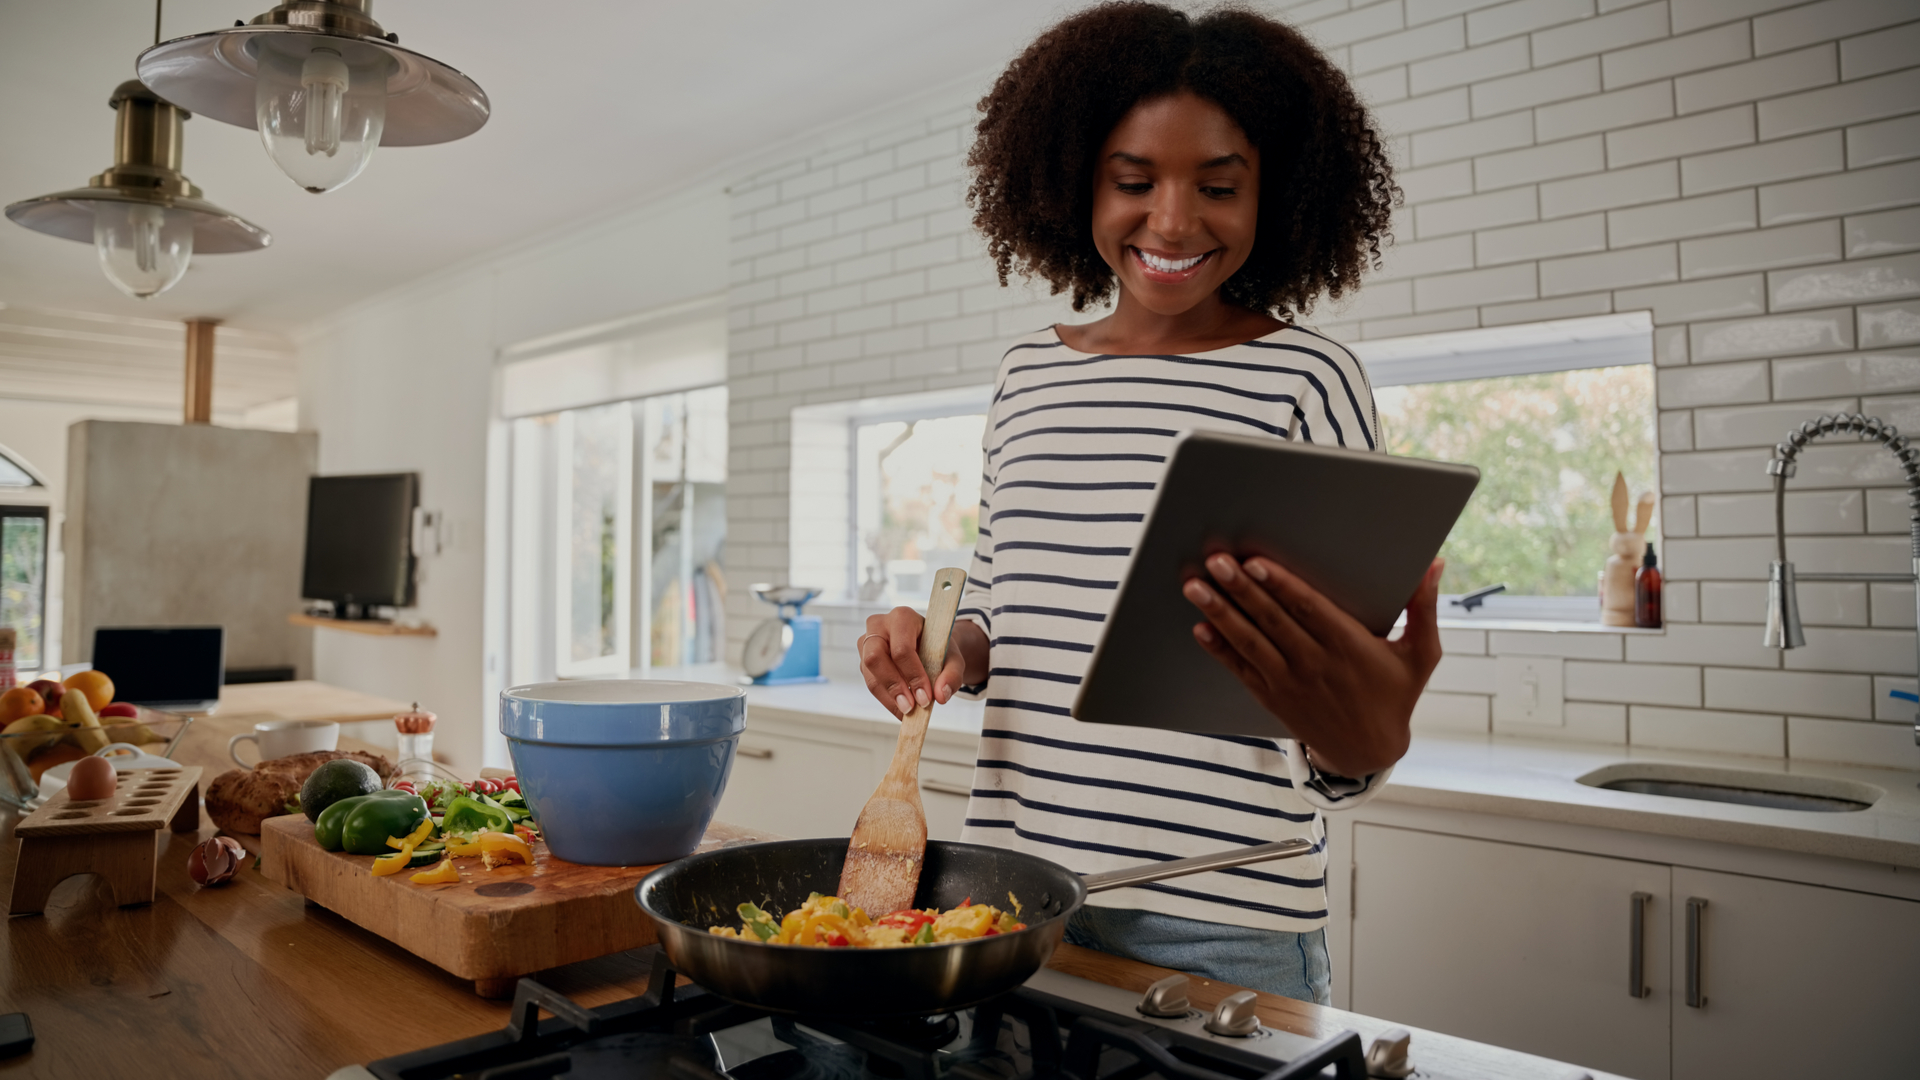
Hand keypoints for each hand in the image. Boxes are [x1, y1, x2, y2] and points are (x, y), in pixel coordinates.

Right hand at [858, 608, 989, 717]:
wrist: (930, 646)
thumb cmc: (939, 648)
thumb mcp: (953, 659)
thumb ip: (952, 675)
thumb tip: (940, 696)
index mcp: (903, 617)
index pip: (901, 648)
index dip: (913, 675)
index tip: (925, 698)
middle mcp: (879, 626)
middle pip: (875, 658)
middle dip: (893, 686)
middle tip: (910, 708)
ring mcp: (867, 643)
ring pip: (870, 674)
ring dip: (889, 697)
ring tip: (907, 712)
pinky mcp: (864, 660)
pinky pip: (871, 682)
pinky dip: (887, 699)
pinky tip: (901, 709)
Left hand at [1183, 555, 1443, 777]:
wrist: (1368, 752)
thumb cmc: (1396, 695)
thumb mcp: (1421, 654)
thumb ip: (1423, 608)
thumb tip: (1434, 565)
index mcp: (1350, 647)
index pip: (1309, 610)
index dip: (1280, 585)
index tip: (1256, 562)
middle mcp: (1315, 664)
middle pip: (1272, 621)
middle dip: (1241, 590)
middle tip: (1215, 562)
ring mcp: (1290, 682)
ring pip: (1250, 642)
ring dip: (1220, 613)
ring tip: (1196, 587)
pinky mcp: (1272, 697)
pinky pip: (1241, 669)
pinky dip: (1219, 649)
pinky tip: (1200, 628)